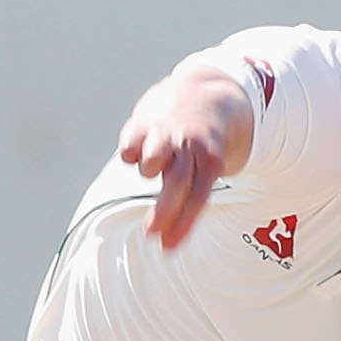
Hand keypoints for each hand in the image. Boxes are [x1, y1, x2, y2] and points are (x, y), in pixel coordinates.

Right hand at [116, 63, 251, 248]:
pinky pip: (130, 145)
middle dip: (164, 209)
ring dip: (149, 170)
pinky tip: (135, 151)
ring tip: (152, 169)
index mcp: (210, 159)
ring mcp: (165, 132)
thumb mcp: (208, 169)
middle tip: (150, 233)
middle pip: (177, 181)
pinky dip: (130, 153)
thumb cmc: (201, 146)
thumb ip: (189, 202)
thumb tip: (167, 245)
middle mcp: (188, 145)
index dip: (184, 222)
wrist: (203, 93)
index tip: (167, 248)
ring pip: (153, 158)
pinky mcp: (142, 121)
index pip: (199, 195)